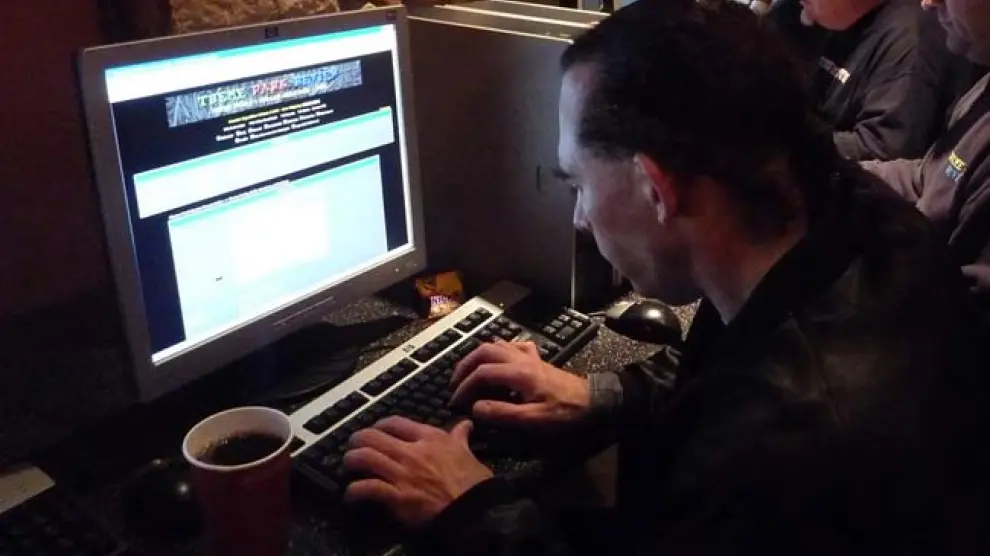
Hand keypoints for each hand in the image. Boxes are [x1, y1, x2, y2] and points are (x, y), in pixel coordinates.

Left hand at [343, 417, 492, 527]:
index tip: (375, 429)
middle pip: (372, 436)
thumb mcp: (468, 452)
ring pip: (364, 457)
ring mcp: (403, 474)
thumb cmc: (473, 483)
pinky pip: (366, 488)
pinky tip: (351, 495)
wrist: (475, 510)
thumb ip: (460, 437)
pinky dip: (354, 491)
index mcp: (429, 438)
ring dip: (351, 461)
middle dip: (357, 440)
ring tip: (348, 466)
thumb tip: (465, 424)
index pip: (394, 422)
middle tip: (353, 446)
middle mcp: (412, 452)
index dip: (379, 424)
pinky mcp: (397, 497)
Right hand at [450, 340, 591, 430]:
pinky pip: (514, 346)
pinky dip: (500, 350)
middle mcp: (521, 359)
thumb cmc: (565, 412)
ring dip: (479, 355)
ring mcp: (529, 356)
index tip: (456, 401)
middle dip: (465, 364)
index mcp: (519, 373)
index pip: (482, 372)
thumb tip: (476, 407)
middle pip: (484, 350)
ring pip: (497, 344)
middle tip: (455, 382)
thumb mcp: (533, 419)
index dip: (465, 385)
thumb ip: (503, 413)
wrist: (593, 401)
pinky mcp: (537, 359)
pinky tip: (498, 361)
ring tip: (469, 371)